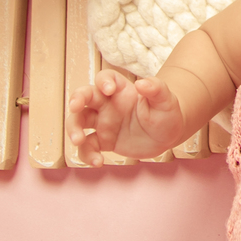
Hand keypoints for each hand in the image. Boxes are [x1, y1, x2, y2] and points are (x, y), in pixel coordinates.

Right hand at [65, 69, 184, 165]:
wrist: (167, 137)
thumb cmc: (166, 114)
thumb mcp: (167, 101)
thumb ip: (157, 90)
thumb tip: (142, 83)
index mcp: (122, 91)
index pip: (105, 78)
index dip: (103, 81)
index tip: (108, 90)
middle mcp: (108, 104)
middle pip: (84, 96)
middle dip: (76, 99)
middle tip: (74, 107)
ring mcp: (103, 123)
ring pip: (79, 121)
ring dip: (74, 128)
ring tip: (79, 140)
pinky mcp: (103, 141)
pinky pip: (88, 146)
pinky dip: (88, 154)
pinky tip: (97, 162)